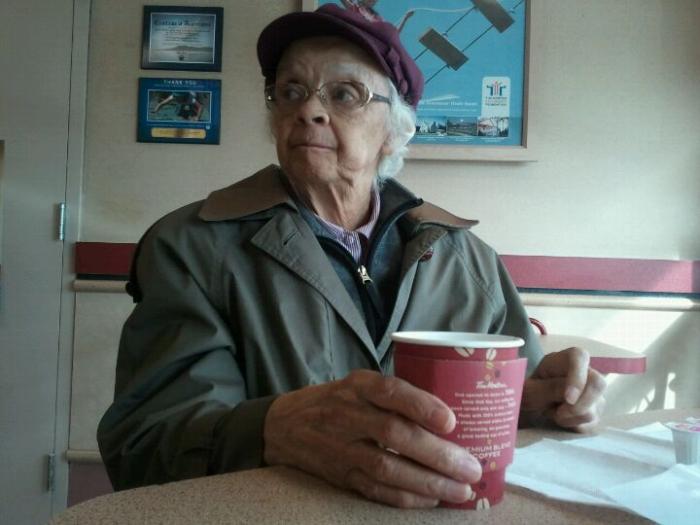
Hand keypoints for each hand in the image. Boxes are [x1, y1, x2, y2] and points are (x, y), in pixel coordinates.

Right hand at [263, 370, 481, 507]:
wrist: (283, 426)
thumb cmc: (334, 401)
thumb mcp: (358, 384)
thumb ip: (394, 395)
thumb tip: (450, 415)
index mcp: (357, 385)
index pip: (390, 391)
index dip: (421, 405)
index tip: (451, 421)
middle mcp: (347, 414)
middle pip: (393, 434)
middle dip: (436, 454)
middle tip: (471, 468)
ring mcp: (341, 447)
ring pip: (387, 467)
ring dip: (428, 482)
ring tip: (460, 490)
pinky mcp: (340, 475)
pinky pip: (375, 489)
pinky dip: (405, 497)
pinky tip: (431, 498)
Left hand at [521, 347, 605, 431]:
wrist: (527, 404)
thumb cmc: (527, 390)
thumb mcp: (530, 388)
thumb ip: (548, 388)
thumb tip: (571, 396)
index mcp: (564, 358)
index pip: (579, 358)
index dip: (578, 378)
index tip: (568, 399)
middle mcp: (584, 371)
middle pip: (598, 383)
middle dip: (580, 405)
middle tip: (559, 413)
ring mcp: (593, 392)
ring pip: (595, 407)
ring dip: (571, 417)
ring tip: (552, 412)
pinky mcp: (595, 410)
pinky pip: (592, 422)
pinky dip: (574, 425)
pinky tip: (561, 418)